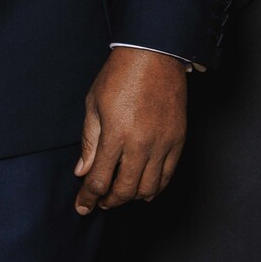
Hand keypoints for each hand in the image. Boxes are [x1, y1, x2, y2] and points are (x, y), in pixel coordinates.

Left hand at [74, 47, 187, 214]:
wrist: (153, 55)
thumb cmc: (120, 75)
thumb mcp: (94, 105)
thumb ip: (89, 142)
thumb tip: (83, 171)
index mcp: (116, 134)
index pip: (100, 179)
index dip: (89, 197)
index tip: (82, 206)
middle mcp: (141, 144)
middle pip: (125, 189)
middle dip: (109, 201)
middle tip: (100, 202)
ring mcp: (163, 144)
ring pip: (149, 188)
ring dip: (132, 197)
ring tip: (121, 194)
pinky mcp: (178, 140)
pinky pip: (168, 175)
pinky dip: (155, 187)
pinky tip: (144, 187)